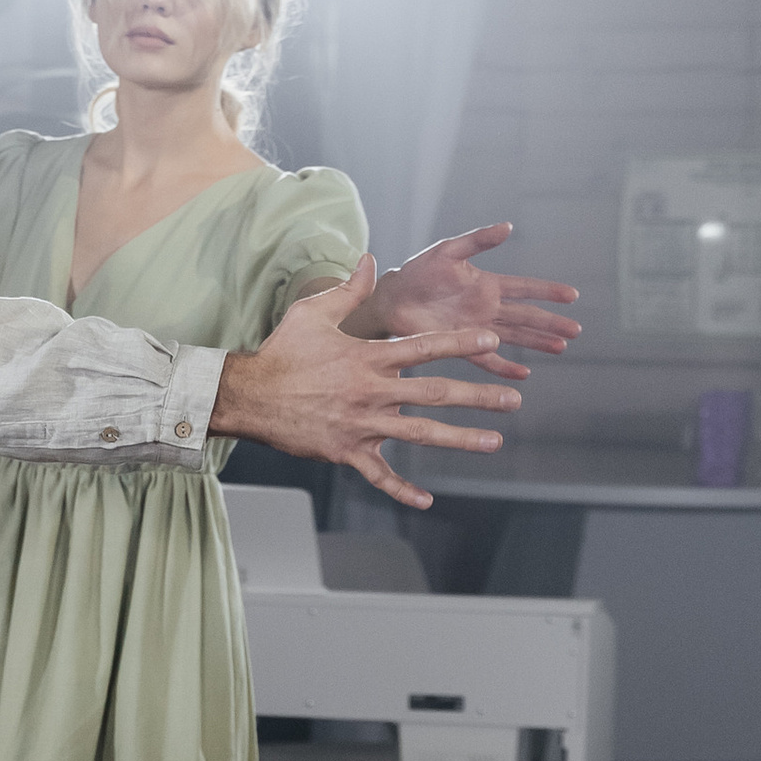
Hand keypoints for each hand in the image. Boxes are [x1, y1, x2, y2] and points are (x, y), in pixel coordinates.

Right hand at [214, 255, 519, 510]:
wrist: (248, 396)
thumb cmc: (281, 353)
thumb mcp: (313, 313)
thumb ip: (349, 289)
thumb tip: (371, 259)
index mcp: (368, 358)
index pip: (424, 348)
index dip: (460, 344)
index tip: (491, 341)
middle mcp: (372, 392)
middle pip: (435, 394)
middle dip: (478, 397)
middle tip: (513, 401)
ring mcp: (362, 425)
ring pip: (421, 433)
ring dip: (461, 438)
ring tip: (494, 441)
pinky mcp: (347, 451)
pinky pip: (379, 474)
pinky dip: (401, 490)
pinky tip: (426, 501)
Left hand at [368, 224, 580, 382]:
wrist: (392, 298)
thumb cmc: (418, 271)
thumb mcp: (449, 251)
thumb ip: (478, 240)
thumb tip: (508, 226)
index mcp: (487, 284)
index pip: (525, 288)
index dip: (548, 291)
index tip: (573, 296)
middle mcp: (486, 308)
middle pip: (527, 316)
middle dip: (551, 323)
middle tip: (576, 331)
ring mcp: (475, 328)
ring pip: (514, 337)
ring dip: (536, 343)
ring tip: (560, 347)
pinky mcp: (460, 344)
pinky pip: (486, 359)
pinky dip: (504, 367)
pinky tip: (522, 375)